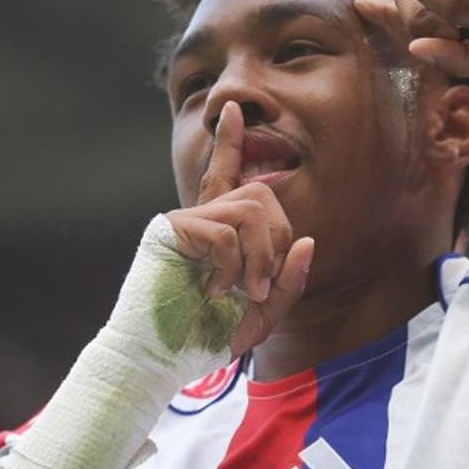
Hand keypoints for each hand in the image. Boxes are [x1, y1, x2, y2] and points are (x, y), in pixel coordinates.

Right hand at [165, 102, 314, 355]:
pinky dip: (233, 266)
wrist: (163, 359)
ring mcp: (184, 222)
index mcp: (219, 232)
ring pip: (250, 210)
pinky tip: (215, 291)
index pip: (229, 179)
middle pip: (260, 195)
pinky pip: (225, 231)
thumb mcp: (261, 314)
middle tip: (262, 285)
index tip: (234, 109)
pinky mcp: (171, 231)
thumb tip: (306, 241)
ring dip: (259, 258)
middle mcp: (201, 219)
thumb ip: (286, 281)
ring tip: (243, 292)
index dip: (231, 142)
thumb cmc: (206, 338)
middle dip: (277, 241)